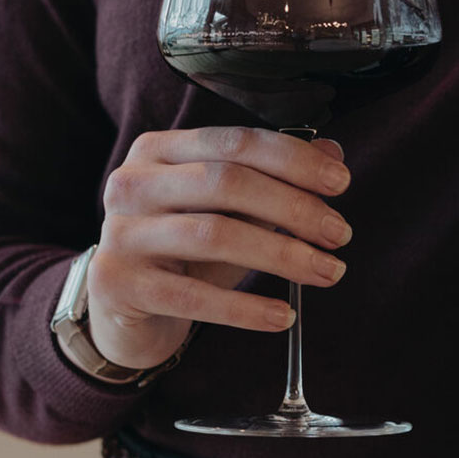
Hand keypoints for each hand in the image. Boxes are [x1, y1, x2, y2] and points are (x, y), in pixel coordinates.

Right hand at [86, 126, 351, 371]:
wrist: (122, 310)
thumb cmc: (183, 254)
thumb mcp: (229, 212)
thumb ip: (274, 179)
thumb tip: (333, 153)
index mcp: (158, 150)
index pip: (234, 142)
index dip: (293, 159)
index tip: (340, 183)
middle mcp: (132, 183)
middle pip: (226, 183)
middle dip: (294, 207)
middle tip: (339, 234)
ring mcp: (121, 233)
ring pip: (215, 235)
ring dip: (282, 254)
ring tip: (327, 272)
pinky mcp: (118, 283)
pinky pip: (193, 296)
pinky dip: (245, 308)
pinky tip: (281, 316)